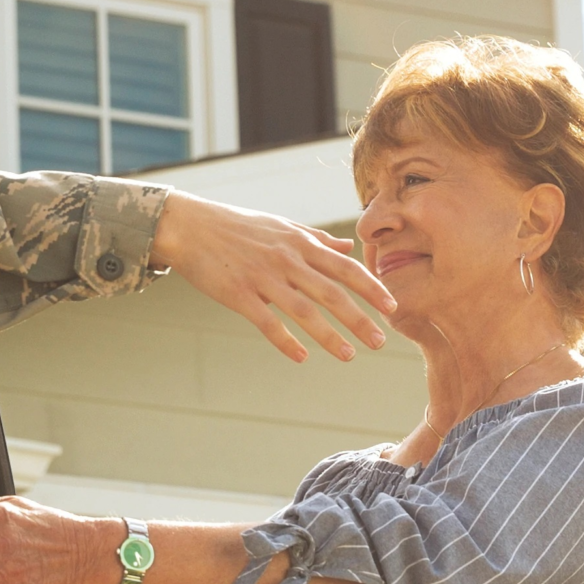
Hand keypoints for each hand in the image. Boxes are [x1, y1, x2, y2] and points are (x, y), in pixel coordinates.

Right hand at [152, 193, 393, 362]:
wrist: (191, 226)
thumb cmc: (238, 226)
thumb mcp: (282, 226)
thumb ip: (316, 239)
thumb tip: (347, 247)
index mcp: (300, 243)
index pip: (345, 267)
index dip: (371, 288)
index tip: (391, 307)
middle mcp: (287, 260)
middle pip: (332, 293)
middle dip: (359, 318)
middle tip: (379, 341)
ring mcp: (263, 277)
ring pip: (304, 311)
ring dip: (329, 336)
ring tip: (349, 356)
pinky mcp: (239, 294)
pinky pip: (267, 323)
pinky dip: (286, 341)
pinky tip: (302, 358)